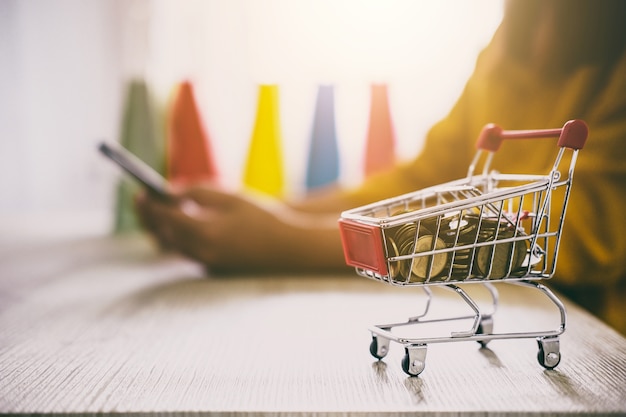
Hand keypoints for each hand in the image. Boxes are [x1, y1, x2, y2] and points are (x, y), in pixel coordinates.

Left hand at [135, 185, 347, 273]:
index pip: (165, 218)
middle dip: (151, 217)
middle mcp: (202, 251)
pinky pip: (186, 251)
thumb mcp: (230, 197)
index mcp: (206, 231)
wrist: (287, 246)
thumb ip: (197, 193)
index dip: (150, 205)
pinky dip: (177, 237)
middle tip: (143, 200)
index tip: (141, 192)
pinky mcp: (213, 267)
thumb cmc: (262, 216)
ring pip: (173, 245)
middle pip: (164, 234)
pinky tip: (178, 225)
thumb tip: (170, 194)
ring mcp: (207, 263)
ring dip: (162, 228)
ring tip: (158, 210)